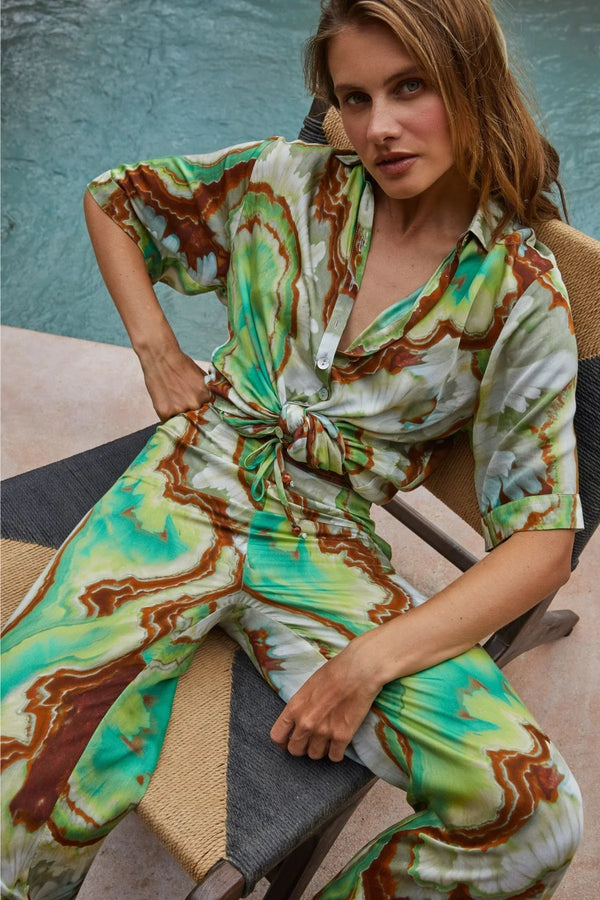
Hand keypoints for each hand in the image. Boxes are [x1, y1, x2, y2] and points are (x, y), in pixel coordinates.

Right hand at [138, 344, 209, 420]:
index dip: (208, 418)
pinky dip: (169, 418)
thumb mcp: (202, 378)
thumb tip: (216, 406)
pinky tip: (168, 406)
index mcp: (206, 396)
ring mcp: (179, 409)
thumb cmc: (182, 364)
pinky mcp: (164, 412)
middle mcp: (195, 404)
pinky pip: (170, 423)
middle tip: (187, 409)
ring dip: (181, 418)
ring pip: (183, 423)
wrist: (161, 356)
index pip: (212, 416)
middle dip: (195, 418)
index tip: (205, 418)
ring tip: (176, 405)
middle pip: (198, 421)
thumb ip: (209, 393)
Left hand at [270, 637, 382, 762]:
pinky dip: (336, 753)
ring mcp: (323, 731)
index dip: (283, 741)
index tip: (289, 740)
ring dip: (319, 750)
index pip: (277, 736)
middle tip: (310, 741)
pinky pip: (334, 757)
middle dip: (302, 747)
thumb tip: (299, 718)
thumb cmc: (334, 672)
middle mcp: (305, 723)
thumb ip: (300, 705)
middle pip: (295, 750)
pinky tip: (339, 744)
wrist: (358, 671)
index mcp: (294, 707)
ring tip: (326, 741)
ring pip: (314, 755)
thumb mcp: (308, 686)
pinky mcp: (342, 736)